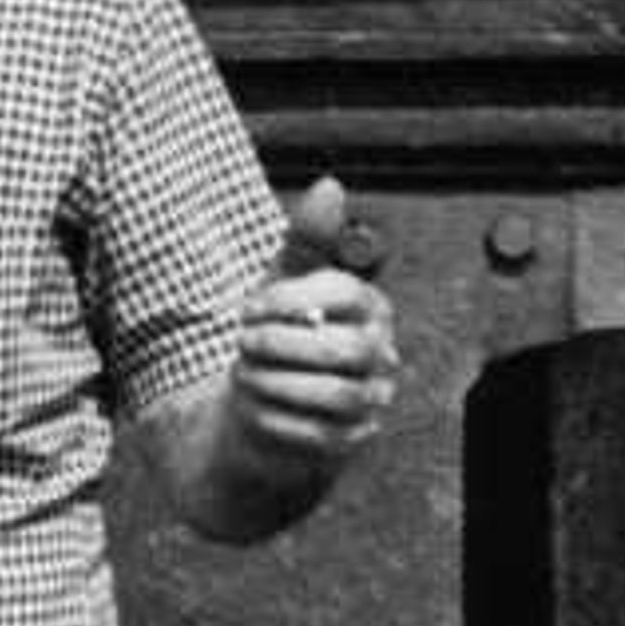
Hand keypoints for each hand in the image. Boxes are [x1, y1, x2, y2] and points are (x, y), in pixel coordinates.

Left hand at [227, 176, 397, 462]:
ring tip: (244, 373)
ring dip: (279, 383)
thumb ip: (306, 241)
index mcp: (370, 309)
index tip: (248, 307)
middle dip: (284, 345)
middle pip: (347, 351)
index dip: (292, 299)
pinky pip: (319, 434)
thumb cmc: (279, 334)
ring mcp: (372, 401)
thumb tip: (331, 184)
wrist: (265, 403)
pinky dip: (276, 417)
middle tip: (242, 343)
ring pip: (337, 396)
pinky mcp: (351, 442)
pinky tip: (252, 405)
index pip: (347, 295)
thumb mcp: (283, 285)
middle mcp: (382, 355)